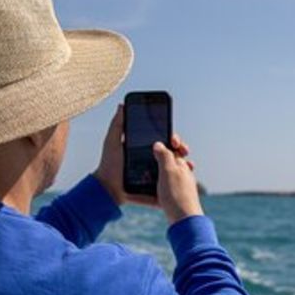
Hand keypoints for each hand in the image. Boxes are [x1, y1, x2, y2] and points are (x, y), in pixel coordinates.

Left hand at [91, 104, 203, 223]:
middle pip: (171, 150)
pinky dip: (181, 177)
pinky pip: (171, 181)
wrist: (109, 188)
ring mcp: (155, 172)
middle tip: (180, 148)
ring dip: (183, 161)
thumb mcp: (112, 141)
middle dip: (180, 147)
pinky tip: (185, 173)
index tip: (174, 138)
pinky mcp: (157, 185)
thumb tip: (122, 105)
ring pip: (174, 165)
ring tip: (185, 161)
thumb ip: (118, 124)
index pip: (161, 139)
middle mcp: (152, 159)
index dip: (170, 136)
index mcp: (144, 147)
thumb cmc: (109, 164)